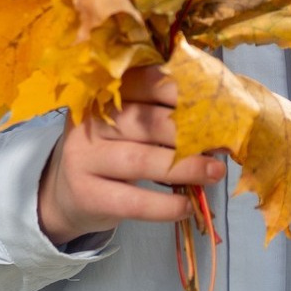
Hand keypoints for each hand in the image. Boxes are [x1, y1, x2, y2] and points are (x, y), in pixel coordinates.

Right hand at [37, 66, 226, 245]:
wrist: (66, 195)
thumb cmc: (110, 152)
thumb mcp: (126, 125)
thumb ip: (160, 114)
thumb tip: (219, 118)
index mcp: (104, 94)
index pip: (145, 83)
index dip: (183, 91)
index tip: (217, 104)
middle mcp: (90, 122)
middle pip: (146, 121)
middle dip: (191, 131)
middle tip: (224, 141)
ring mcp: (83, 158)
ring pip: (142, 160)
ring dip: (186, 167)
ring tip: (215, 173)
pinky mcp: (87, 195)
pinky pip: (133, 201)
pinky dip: (165, 205)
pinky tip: (187, 207)